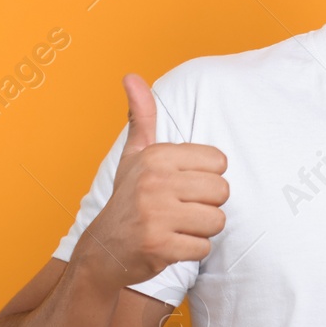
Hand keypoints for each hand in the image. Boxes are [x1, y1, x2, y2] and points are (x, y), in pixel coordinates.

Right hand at [74, 74, 228, 287]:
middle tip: (181, 210)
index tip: (183, 187)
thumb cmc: (128, 200)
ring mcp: (156, 214)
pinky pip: (204, 247)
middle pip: (222, 191)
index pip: (219, 162)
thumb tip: (131, 76)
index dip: (207, 178)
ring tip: (176, 226)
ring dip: (201, 229)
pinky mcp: (160, 245)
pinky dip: (191, 250)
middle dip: (207, 205)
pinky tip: (170, 244)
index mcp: (157, 155)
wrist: (103, 250)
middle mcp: (155, 181)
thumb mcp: (134, 155)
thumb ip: (141, 117)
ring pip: (217, 221)